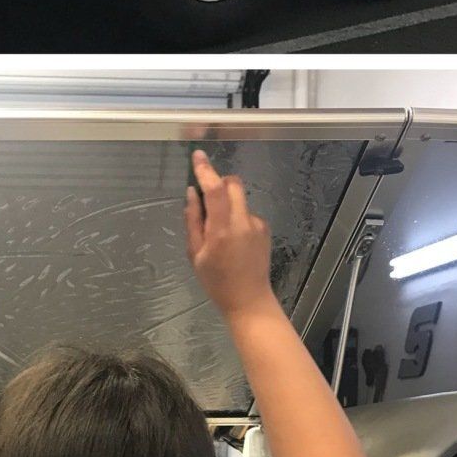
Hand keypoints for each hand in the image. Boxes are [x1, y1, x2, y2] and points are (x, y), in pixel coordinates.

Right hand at [184, 150, 276, 319]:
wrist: (249, 300)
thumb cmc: (216, 280)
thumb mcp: (195, 253)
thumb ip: (193, 220)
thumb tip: (192, 193)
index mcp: (222, 229)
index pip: (215, 190)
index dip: (206, 170)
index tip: (198, 156)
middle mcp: (243, 222)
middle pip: (233, 185)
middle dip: (219, 182)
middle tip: (206, 196)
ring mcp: (257, 225)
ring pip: (239, 199)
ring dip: (227, 203)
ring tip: (218, 230)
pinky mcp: (265, 229)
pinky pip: (246, 213)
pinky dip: (236, 217)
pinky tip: (232, 239)